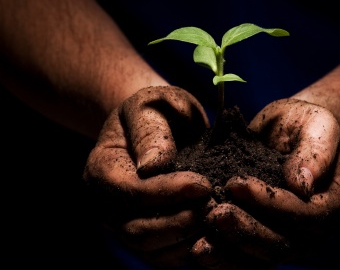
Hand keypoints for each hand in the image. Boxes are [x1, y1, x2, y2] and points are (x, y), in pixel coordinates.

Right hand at [83, 86, 213, 267]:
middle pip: (136, 230)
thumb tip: (153, 166)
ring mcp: (123, 224)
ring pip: (150, 249)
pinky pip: (162, 256)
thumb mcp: (150, 105)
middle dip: (179, 221)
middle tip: (214, 206)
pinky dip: (188, 249)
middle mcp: (106, 204)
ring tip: (216, 217)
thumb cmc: (155, 111)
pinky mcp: (144, 236)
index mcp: (101, 169)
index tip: (203, 184)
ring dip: (186, 238)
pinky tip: (212, 233)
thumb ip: (149, 131)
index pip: (129, 192)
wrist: (159, 127)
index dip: (166, 192)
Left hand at [191, 98, 339, 267]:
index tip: (236, 184)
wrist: (292, 131)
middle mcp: (311, 231)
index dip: (270, 203)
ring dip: (228, 253)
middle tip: (213, 214)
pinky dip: (222, 257)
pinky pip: (244, 256)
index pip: (303, 214)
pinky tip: (198, 250)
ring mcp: (288, 240)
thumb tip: (302, 185)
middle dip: (245, 230)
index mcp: (330, 205)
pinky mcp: (264, 239)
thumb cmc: (305, 125)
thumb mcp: (317, 128)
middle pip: (280, 243)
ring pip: (259, 257)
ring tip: (198, 246)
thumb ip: (314, 154)